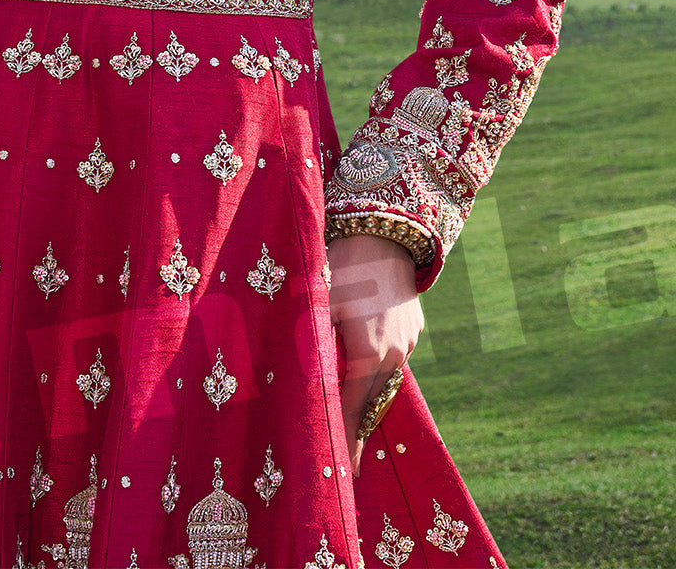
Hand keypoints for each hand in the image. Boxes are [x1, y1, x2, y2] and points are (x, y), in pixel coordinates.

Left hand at [327, 233, 424, 475]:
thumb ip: (310, 345)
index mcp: (368, 356)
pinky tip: (363, 376)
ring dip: (366, 399)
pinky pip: (393, 361)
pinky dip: (377, 373)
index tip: (343, 476)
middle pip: (371, 403)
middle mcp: (394, 357)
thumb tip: (295, 382)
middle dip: (357, 430)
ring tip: (351, 425)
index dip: (345, 444)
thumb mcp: (318, 304)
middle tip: (346, 465)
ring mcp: (408, 344)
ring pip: (383, 382)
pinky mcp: (414, 329)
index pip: (352, 412)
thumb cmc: (342, 266)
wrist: (385, 232)